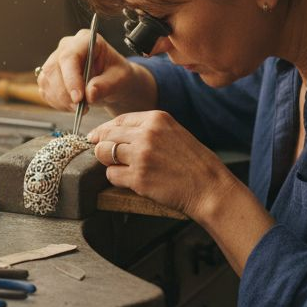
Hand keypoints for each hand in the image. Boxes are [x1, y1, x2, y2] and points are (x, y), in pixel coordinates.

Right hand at [36, 29, 155, 115]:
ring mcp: (55, 61)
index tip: (79, 98)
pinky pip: (45, 91)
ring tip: (80, 107)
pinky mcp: (49, 76)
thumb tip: (89, 94)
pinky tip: (72, 105)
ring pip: (47, 81)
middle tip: (81, 108)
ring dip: (61, 100)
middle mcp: (66, 47)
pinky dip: (57, 103)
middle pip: (53, 69)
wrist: (113, 82)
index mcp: (85, 40)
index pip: (69, 56)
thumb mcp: (120, 79)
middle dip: (65, 94)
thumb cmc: (117, 75)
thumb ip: (106, 85)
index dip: (71, 78)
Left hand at [86, 110, 238, 220]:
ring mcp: (141, 156)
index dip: (105, 131)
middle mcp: (146, 134)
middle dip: (103, 147)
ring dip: (108, 162)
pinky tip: (131, 181)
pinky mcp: (138, 178)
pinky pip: (112, 175)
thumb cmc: (194, 162)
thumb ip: (147, 130)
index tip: (97, 138)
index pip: (119, 121)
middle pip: (107, 136)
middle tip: (107, 156)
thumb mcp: (174, 133)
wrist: (209, 187)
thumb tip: (114, 133)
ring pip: (104, 154)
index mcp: (156, 119)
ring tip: (122, 168)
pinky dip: (117, 179)